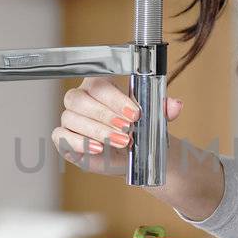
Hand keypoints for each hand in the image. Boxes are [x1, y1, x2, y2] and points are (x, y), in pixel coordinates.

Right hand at [52, 77, 183, 175]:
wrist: (133, 153)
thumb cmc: (137, 128)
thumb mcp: (153, 117)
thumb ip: (164, 109)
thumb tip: (176, 105)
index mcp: (99, 85)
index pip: (98, 84)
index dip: (115, 99)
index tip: (135, 113)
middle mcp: (80, 98)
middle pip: (80, 99)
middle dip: (105, 115)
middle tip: (128, 129)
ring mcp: (69, 118)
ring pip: (71, 118)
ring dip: (97, 130)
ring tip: (120, 142)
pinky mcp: (63, 138)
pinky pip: (61, 136)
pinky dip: (79, 142)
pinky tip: (98, 148)